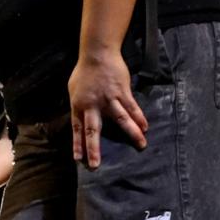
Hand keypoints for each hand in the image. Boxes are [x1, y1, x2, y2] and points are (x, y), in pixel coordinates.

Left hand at [68, 50, 148, 168]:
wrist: (97, 54)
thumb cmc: (84, 72)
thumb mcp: (74, 90)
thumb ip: (78, 105)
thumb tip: (80, 118)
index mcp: (79, 106)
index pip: (77, 129)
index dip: (78, 145)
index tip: (79, 160)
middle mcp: (93, 105)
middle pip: (93, 130)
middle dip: (94, 149)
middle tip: (96, 165)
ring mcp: (109, 99)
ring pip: (121, 119)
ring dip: (132, 133)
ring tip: (141, 145)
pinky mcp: (122, 92)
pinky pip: (132, 107)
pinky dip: (140, 117)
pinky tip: (146, 127)